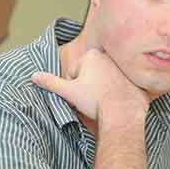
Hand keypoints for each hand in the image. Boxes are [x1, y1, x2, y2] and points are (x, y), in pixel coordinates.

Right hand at [32, 48, 147, 121]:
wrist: (122, 113)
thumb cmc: (94, 101)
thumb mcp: (68, 92)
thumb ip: (51, 82)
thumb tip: (34, 76)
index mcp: (92, 55)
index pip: (75, 72)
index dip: (75, 88)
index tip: (82, 96)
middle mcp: (109, 56)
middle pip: (91, 75)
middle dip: (89, 87)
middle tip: (92, 100)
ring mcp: (124, 66)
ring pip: (105, 80)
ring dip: (103, 89)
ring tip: (104, 102)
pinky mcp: (135, 78)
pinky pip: (121, 85)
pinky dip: (119, 93)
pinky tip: (117, 103)